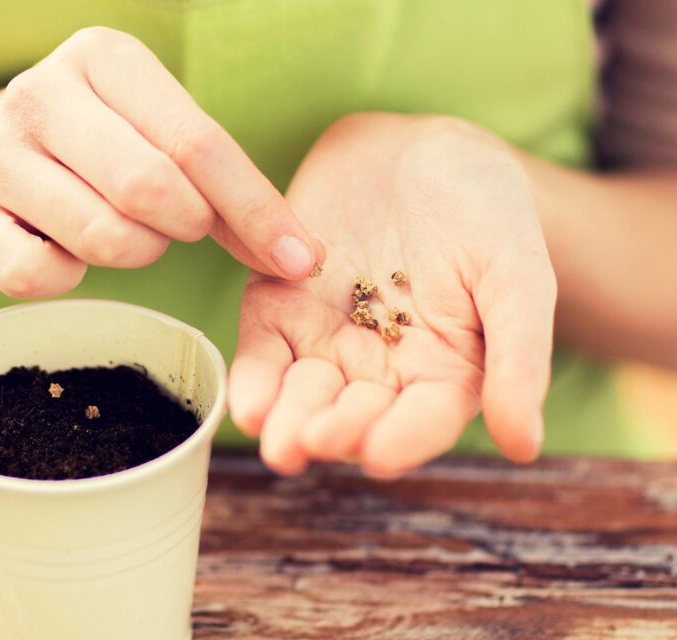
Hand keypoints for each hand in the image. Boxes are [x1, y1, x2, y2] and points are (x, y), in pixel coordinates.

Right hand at [0, 27, 322, 296]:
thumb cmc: (91, 150)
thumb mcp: (154, 135)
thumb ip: (221, 184)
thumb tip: (301, 257)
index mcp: (102, 57)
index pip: (199, 144)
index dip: (257, 210)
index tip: (302, 261)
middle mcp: (39, 92)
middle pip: (151, 190)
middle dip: (182, 228)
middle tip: (172, 227)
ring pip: (102, 237)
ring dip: (131, 253)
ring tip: (115, 230)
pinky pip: (40, 276)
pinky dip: (68, 279)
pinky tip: (59, 251)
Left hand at [230, 114, 556, 477]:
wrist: (421, 151)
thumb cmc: (486, 213)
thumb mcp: (517, 273)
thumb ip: (520, 354)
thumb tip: (524, 446)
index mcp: (443, 374)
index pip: (423, 419)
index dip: (402, 439)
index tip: (378, 454)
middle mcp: (380, 371)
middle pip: (353, 415)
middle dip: (332, 432)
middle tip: (311, 442)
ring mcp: (325, 341)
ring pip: (302, 392)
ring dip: (286, 418)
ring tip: (275, 438)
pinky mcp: (281, 308)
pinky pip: (264, 348)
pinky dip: (254, 376)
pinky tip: (247, 404)